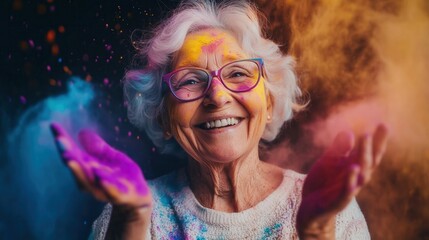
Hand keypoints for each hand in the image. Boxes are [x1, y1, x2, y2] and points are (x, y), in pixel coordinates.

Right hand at [50, 123, 151, 207]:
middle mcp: (92, 180)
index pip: (73, 154)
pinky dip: (106, 185)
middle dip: (68, 155)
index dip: (64, 141)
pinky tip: (99, 175)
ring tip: (70, 158)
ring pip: (89, 181)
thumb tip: (82, 132)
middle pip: (77, 168)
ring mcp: (105, 190)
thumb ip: (96, 146)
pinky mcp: (121, 196)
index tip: (54, 125)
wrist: (138, 196)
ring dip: (79, 170)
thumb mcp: (109, 157)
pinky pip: (112, 192)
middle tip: (59, 140)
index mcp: (88, 169)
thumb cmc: (119, 175)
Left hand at [296, 124, 387, 238]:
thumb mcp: (329, 161)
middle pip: (367, 162)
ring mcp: (347, 189)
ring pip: (360, 176)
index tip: (384, 124)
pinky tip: (353, 170)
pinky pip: (346, 192)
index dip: (377, 140)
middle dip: (370, 148)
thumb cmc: (324, 182)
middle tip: (370, 132)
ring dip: (362, 160)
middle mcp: (355, 178)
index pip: (369, 152)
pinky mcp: (337, 201)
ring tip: (363, 145)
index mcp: (353, 166)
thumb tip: (348, 132)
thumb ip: (339, 148)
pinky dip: (350, 181)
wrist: (310, 207)